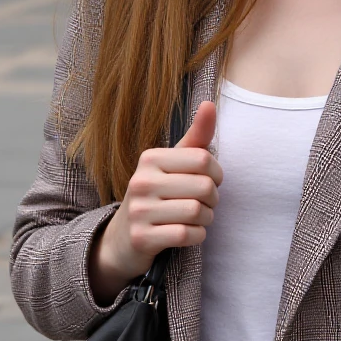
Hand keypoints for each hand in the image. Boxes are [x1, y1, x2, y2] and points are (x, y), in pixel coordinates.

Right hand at [89, 102, 222, 303]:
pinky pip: (186, 235)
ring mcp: (139, 211)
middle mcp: (141, 181)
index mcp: (150, 158)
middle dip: (213, 199)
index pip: (203, 159)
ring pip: (196, 212)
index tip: (211, 180)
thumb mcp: (173, 163)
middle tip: (206, 203)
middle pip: (204, 187)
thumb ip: (196, 137)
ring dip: (206, 219)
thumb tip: (210, 103)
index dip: (217, 173)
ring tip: (198, 218)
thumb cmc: (157, 193)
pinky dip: (197, 236)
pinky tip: (191, 233)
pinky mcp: (142, 238)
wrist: (123, 238)